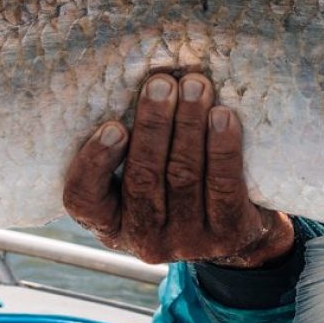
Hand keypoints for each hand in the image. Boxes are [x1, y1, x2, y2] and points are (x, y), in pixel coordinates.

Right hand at [63, 71, 293, 266]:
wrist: (240, 237)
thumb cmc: (180, 188)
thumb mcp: (145, 181)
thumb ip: (131, 147)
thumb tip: (138, 81)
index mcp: (110, 223)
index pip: (83, 200)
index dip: (95, 163)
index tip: (114, 125)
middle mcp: (144, 239)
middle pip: (143, 178)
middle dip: (153, 124)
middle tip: (161, 83)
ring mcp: (187, 241)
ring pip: (183, 176)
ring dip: (189, 124)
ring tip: (195, 86)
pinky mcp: (227, 235)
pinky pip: (223, 187)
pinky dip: (223, 147)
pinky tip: (223, 117)